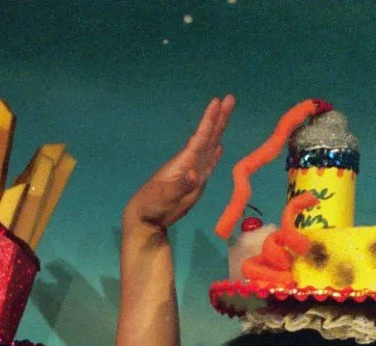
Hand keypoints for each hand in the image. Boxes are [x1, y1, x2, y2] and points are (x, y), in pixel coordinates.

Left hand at [126, 95, 234, 230]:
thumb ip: (181, 186)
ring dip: (219, 130)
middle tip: (229, 98)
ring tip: (227, 113)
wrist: (146, 217)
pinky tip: (220, 147)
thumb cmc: (152, 205)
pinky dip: (215, 154)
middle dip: (219, 118)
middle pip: (208, 136)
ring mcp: (194, 171)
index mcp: (184, 162)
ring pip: (211, 146)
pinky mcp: (196, 182)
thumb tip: (196, 175)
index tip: (217, 102)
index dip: (209, 121)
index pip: (200, 137)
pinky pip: (209, 163)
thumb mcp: (165, 197)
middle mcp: (191, 162)